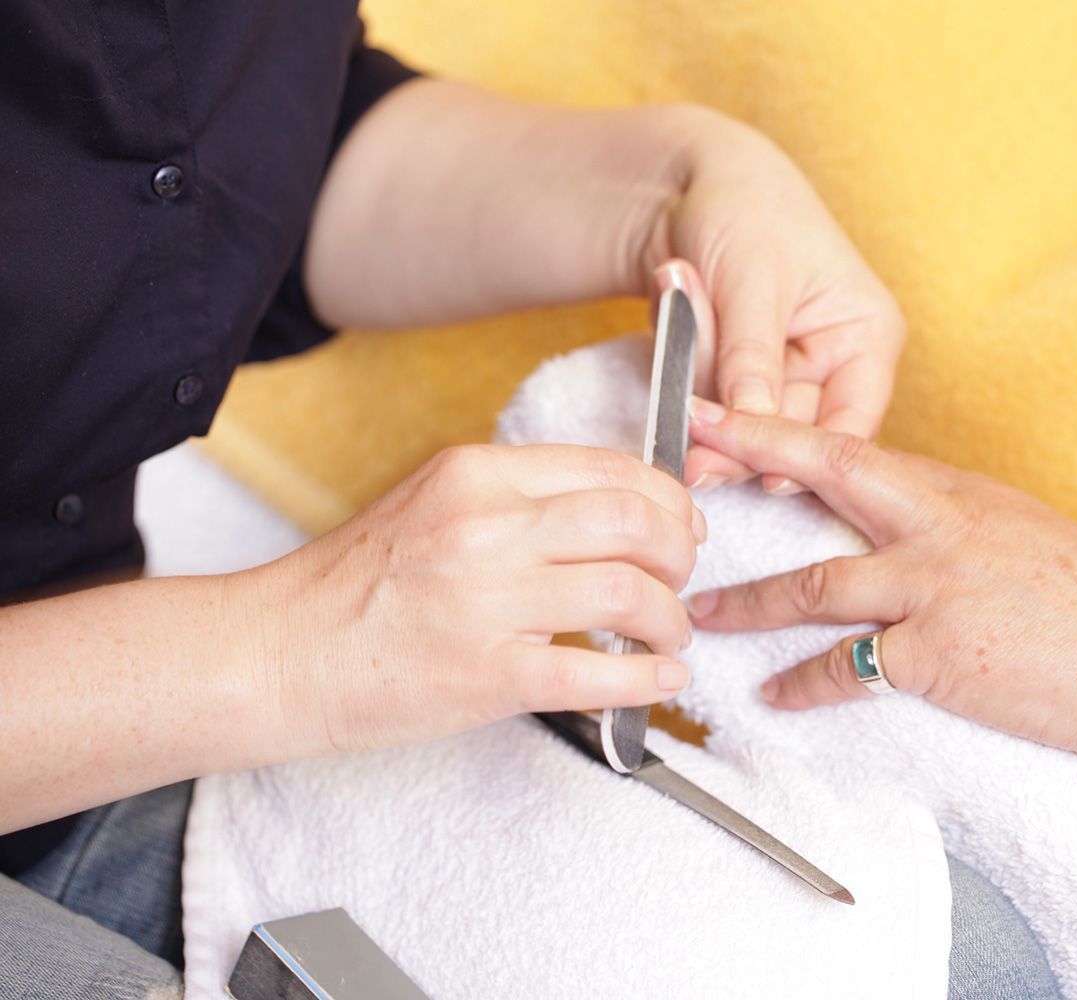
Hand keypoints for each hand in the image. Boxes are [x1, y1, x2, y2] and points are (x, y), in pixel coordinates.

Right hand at [243, 444, 703, 754]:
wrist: (274, 654)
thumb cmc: (353, 585)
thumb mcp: (433, 503)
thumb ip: (516, 497)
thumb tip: (614, 511)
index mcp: (475, 474)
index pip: (611, 468)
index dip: (669, 499)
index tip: (683, 525)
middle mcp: (485, 526)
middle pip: (635, 521)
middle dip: (681, 553)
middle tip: (682, 578)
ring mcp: (487, 601)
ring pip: (630, 593)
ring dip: (671, 617)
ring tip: (669, 632)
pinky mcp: (487, 675)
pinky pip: (598, 673)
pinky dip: (648, 678)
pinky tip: (661, 679)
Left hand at [639, 111, 905, 490]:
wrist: (685, 183)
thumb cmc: (745, 206)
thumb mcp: (755, 277)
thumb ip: (752, 354)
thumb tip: (753, 422)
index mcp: (865, 338)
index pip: (852, 422)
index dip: (813, 456)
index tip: (768, 480)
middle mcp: (831, 368)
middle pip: (791, 435)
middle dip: (736, 424)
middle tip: (686, 429)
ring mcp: (779, 379)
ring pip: (741, 425)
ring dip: (699, 380)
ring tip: (681, 284)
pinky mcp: (733, 384)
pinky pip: (706, 407)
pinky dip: (681, 371)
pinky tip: (675, 305)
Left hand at [683, 398, 1076, 769]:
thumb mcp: (1027, 544)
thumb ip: (958, 531)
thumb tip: (904, 533)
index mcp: (960, 492)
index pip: (855, 447)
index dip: (782, 428)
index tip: (727, 409)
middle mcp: (939, 526)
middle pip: (826, 477)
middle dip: (750, 457)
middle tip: (686, 451)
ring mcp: (934, 587)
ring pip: (814, 584)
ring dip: (748, 601)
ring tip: (702, 614)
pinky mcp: (936, 655)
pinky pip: (845, 669)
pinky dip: (803, 683)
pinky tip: (775, 695)